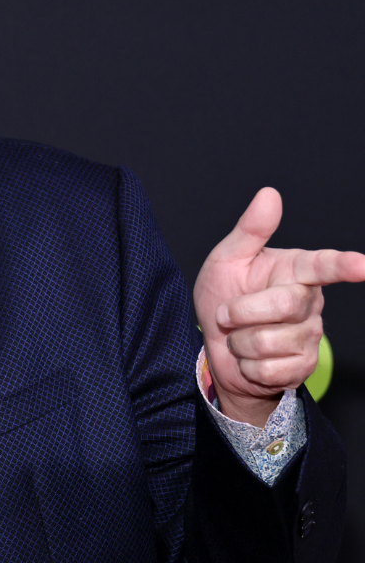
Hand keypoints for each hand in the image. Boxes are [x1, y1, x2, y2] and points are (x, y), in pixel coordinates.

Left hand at [194, 188, 364, 425]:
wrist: (213, 344)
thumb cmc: (224, 295)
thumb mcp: (227, 260)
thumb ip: (250, 230)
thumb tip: (269, 194)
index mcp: (295, 270)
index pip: (323, 265)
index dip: (343, 265)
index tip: (362, 265)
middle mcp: (309, 301)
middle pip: (285, 304)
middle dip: (242, 311)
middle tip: (226, 313)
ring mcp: (309, 335)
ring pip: (271, 341)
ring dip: (239, 342)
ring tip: (239, 336)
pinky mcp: (302, 366)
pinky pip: (269, 369)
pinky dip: (246, 366)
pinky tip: (248, 359)